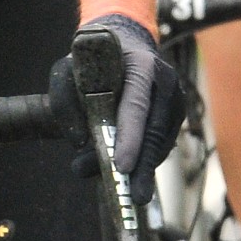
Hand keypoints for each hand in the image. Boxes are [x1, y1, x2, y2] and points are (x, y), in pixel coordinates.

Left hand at [64, 13, 183, 177]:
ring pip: (160, 143)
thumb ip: (65, 101)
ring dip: (139, 168)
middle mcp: (165, 82)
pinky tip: (126, 171)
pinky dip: (144, 160)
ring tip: (113, 184)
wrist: (125, 42)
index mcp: (140, 65)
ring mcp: (174, 100)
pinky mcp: (175, 115)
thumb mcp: (68, 69)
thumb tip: (79, 142)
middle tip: (133, 197)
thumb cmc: (94, 57)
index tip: (122, 166)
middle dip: (142, 167)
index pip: (136, 105)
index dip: (129, 137)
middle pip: (154, 132)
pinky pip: (161, 144)